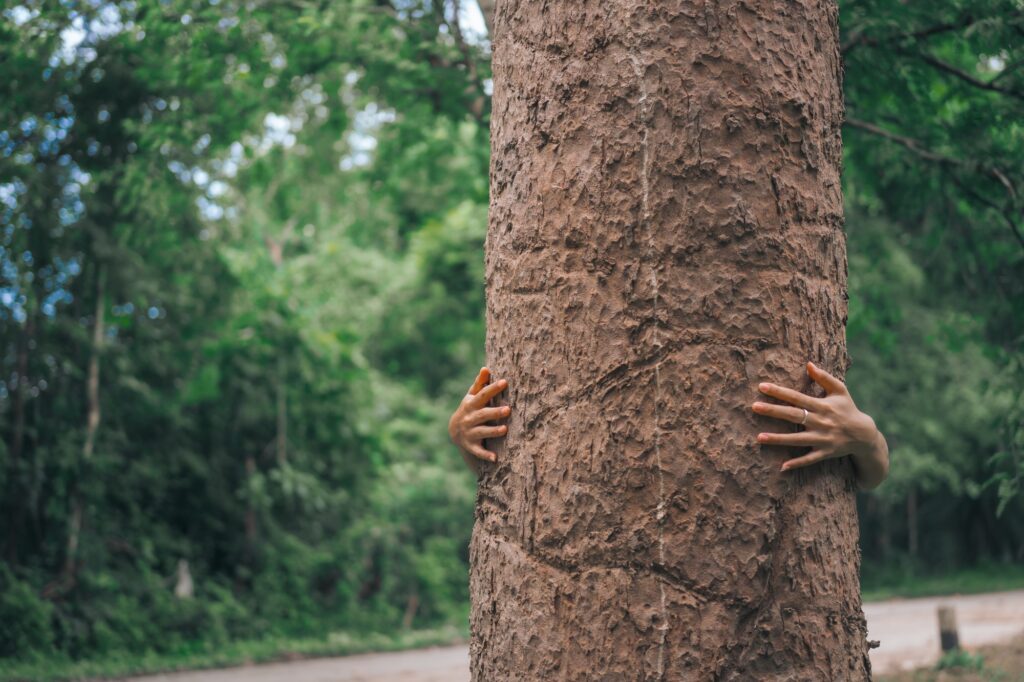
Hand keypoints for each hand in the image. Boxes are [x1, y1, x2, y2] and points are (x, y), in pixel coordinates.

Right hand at [448, 367, 510, 467]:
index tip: (505, 382)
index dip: (493, 388)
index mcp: (471, 404)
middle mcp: (470, 418)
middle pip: (483, 414)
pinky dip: (486, 455)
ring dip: (493, 431)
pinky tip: (495, 458)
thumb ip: (480, 384)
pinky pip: (478, 451)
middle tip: (508, 409)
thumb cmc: (470, 409)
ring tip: (505, 429)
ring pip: (482, 432)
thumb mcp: (471, 397)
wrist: (454, 431)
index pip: (483, 395)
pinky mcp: (471, 446)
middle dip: (495, 412)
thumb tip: (486, 368)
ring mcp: (470, 433)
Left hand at [752, 361, 888, 488]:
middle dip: (773, 411)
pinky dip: (797, 463)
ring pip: (797, 440)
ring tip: (759, 437)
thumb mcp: (840, 390)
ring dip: (778, 439)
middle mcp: (821, 422)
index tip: (762, 386)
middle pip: (793, 416)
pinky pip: (809, 459)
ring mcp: (822, 439)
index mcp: (822, 406)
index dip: (779, 392)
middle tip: (754, 407)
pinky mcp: (825, 453)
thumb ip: (824, 377)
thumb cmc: (848, 409)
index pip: (796, 397)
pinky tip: (782, 467)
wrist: (864, 435)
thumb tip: (808, 364)